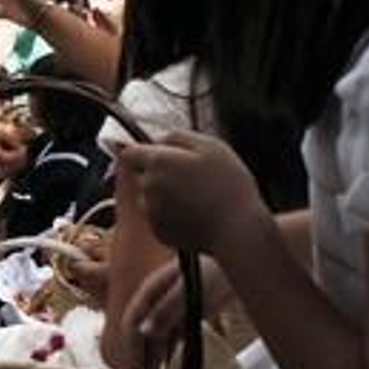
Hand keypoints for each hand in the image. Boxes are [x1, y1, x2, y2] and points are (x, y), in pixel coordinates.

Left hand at [116, 131, 271, 258]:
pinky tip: (196, 216)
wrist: (238, 232)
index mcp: (158, 162)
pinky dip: (173, 216)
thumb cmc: (229, 186)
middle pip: (144, 176)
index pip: (130, 154)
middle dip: (162, 175)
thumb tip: (159, 140)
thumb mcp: (211, 146)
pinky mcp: (158, 231)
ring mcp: (151, 211)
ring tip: (198, 200)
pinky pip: (161, 218)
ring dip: (167, 196)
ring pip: (152, 198)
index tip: (158, 156)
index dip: (141, 153)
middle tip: (192, 181)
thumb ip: (178, 137)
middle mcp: (148, 186)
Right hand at [119, 253, 235, 368]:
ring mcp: (173, 306)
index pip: (133, 322)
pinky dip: (168, 354)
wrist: (245, 257)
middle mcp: (158, 299)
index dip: (132, 349)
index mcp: (151, 289)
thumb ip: (167, 309)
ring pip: (156, 337)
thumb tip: (144, 332)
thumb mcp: (191, 289)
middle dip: (139, 360)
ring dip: (152, 360)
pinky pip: (172, 337)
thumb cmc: (217, 269)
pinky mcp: (188, 312)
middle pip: (142, 332)